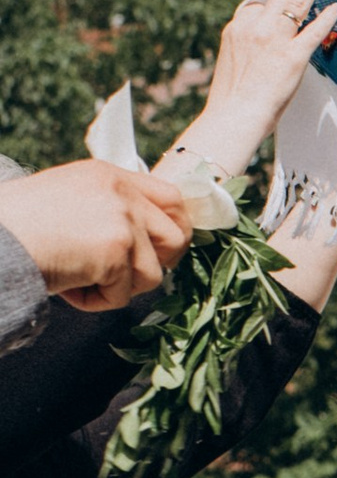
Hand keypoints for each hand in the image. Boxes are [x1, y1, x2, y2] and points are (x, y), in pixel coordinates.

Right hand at [0, 158, 191, 309]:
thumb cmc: (16, 225)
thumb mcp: (67, 199)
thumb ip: (105, 209)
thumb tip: (138, 241)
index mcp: (109, 175)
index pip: (171, 197)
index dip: (174, 228)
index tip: (162, 252)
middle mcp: (121, 192)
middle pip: (178, 235)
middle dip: (160, 263)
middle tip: (130, 277)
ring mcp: (123, 220)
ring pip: (152, 274)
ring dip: (118, 287)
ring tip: (78, 279)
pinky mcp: (117, 251)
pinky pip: (122, 296)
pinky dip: (95, 302)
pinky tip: (66, 287)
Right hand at [172, 0, 336, 180]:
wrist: (233, 116)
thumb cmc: (235, 94)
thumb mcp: (235, 57)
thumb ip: (252, 39)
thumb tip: (272, 33)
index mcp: (239, 25)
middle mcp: (255, 26)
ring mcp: (274, 40)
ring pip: (296, 3)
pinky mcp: (291, 57)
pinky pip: (312, 33)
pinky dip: (325, 19)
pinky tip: (335, 8)